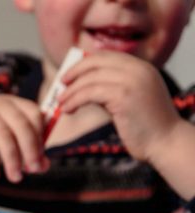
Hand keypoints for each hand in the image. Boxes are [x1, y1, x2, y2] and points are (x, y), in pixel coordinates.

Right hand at [0, 95, 48, 182]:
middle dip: (30, 150)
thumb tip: (43, 166)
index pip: (35, 115)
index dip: (40, 138)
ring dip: (12, 159)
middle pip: (21, 124)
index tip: (39, 161)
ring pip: (3, 135)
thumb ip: (26, 154)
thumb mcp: (7, 148)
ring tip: (15, 178)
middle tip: (33, 171)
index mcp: (12, 104)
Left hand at [59, 51, 179, 163]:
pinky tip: (68, 110)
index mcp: (141, 67)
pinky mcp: (124, 95)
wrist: (166, 142)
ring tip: (61, 103)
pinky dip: (75, 100)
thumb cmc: (146, 127)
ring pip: (90, 78)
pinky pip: (90, 92)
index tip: (69, 76)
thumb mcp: (128, 100)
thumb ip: (110, 89)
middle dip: (74, 72)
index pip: (106, 56)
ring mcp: (132, 80)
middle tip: (61, 84)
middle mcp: (138, 69)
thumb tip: (82, 87)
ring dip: (71, 91)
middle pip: (96, 61)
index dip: (83, 63)